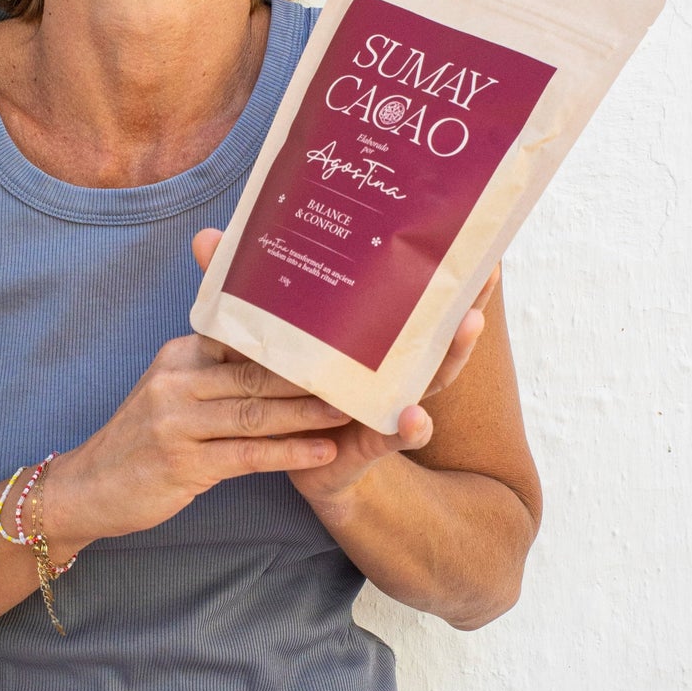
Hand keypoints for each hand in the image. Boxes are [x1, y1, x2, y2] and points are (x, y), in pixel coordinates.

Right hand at [43, 328, 349, 552]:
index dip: (290, 337)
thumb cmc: (140, 440)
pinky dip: (289, 453)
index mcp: (178, 355)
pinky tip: (322, 453)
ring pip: (255, 412)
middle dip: (309, 375)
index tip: (337, 333)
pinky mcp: (183, 464)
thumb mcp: (169, 391)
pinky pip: (247, 455)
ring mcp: (177, 423)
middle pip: (255, 374)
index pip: (240, 336)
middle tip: (358, 371)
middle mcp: (176, 382)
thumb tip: (276, 356)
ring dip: (307, 413)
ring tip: (349, 410)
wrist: (86, 488)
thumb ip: (213, 372)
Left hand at [188, 230, 500, 507]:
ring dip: (451, 354)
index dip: (441, 270)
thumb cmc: (281, 384)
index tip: (466, 234)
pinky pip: (391, 435)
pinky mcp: (366, 443)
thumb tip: (206, 237)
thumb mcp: (266, 333)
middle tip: (485, 274)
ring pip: (428, 378)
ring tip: (468, 327)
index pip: (413, 296)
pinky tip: (413, 420)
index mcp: (372, 336)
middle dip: (465, 300)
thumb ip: (243, 289)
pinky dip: (405, 428)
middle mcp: (389, 367)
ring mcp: (384, 404)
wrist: (284, 457)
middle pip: (436, 330)